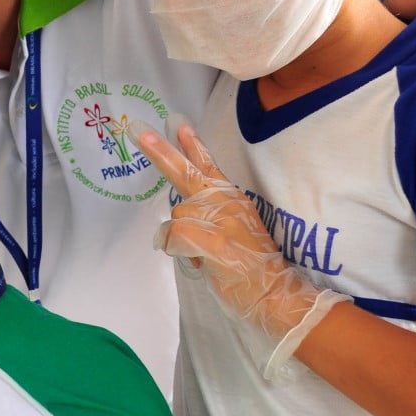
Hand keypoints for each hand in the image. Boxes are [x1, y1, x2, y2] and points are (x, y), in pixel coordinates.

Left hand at [133, 122, 348, 378]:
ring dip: (182, 238)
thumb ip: (208, 221)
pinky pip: (174, 237)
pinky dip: (177, 250)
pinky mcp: (212, 239)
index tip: (178, 123)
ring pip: (177, 216)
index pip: (208, 166)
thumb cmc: (251, 268)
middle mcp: (226, 202)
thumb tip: (175, 229)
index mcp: (232, 199)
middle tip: (139, 130)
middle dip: (161, 151)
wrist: (275, 292)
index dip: (192, 145)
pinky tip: (197, 261)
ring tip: (206, 256)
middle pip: (186, 173)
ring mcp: (219, 219)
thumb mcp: (232, 234)